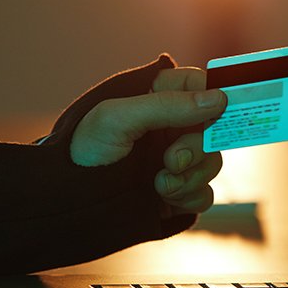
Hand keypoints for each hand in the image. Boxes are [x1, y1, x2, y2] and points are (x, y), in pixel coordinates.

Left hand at [70, 67, 225, 216]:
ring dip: (191, 177)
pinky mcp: (179, 192)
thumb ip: (167, 106)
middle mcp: (172, 126)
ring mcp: (177, 160)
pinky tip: (164, 197)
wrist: (69, 201)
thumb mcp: (118, 119)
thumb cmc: (84, 150)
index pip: (201, 86)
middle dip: (196, 149)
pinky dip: (190, 196)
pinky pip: (205, 193)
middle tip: (171, 161)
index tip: (215, 113)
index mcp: (157, 97)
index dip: (214, 98)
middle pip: (213, 130)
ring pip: (212, 163)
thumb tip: (218, 99)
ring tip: (159, 185)